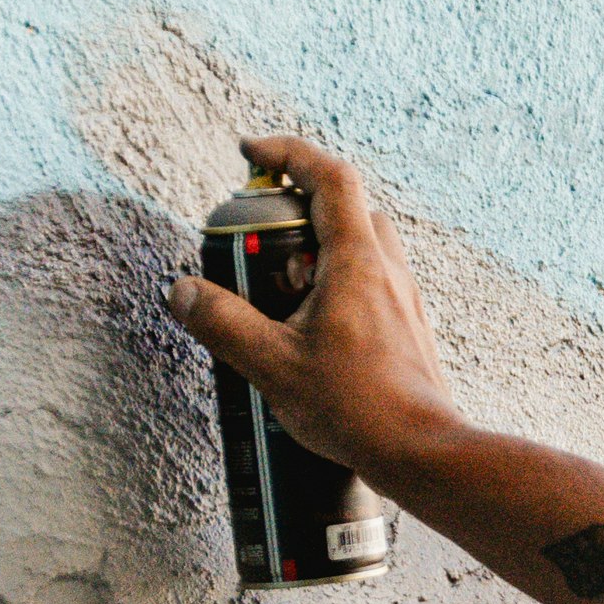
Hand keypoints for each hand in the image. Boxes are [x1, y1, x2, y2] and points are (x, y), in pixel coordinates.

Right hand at [162, 130, 460, 484]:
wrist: (419, 450)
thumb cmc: (357, 408)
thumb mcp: (271, 364)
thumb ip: (223, 323)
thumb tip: (184, 292)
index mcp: (357, 259)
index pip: (328, 177)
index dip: (288, 153)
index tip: (252, 154)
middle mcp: (387, 268)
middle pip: (344, 207)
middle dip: (296, 214)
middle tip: (259, 249)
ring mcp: (402, 297)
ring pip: (360, 246)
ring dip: (316, 253)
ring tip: (281, 298)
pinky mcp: (406, 326)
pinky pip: (369, 282)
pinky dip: (335, 286)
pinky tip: (309, 331)